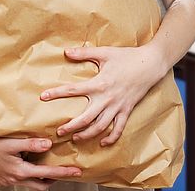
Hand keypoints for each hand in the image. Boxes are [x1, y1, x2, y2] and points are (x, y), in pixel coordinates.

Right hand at [0, 127, 80, 189]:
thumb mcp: (12, 142)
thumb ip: (31, 144)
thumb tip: (49, 145)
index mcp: (20, 171)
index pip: (47, 174)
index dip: (64, 172)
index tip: (77, 172)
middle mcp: (15, 179)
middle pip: (41, 185)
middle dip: (54, 179)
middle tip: (66, 170)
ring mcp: (8, 180)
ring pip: (30, 183)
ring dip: (41, 177)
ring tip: (50, 166)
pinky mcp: (2, 178)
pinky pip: (20, 180)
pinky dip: (29, 174)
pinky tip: (30, 164)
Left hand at [40, 44, 165, 145]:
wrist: (151, 63)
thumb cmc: (128, 56)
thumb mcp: (105, 53)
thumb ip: (85, 53)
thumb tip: (66, 52)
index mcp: (99, 83)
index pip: (73, 90)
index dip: (57, 93)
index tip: (43, 97)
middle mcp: (107, 98)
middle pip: (85, 118)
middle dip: (71, 127)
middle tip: (59, 132)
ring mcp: (118, 106)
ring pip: (100, 127)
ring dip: (87, 135)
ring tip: (76, 139)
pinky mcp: (127, 110)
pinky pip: (119, 128)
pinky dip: (111, 138)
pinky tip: (102, 143)